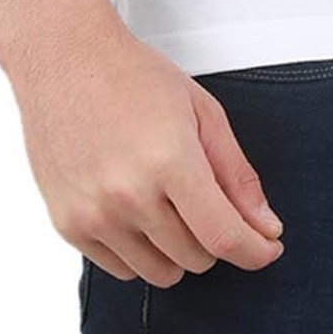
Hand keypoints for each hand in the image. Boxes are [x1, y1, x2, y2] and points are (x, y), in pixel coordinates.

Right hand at [10, 21, 286, 286]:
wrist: (65, 60)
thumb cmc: (134, 77)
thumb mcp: (202, 112)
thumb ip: (237, 174)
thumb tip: (265, 227)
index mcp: (170, 160)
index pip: (223, 236)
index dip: (255, 251)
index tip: (267, 247)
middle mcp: (129, 194)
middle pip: (196, 258)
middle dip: (215, 236)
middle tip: (206, 198)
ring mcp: (94, 214)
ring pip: (161, 273)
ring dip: (178, 249)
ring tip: (169, 202)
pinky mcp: (68, 225)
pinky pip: (122, 270)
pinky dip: (140, 250)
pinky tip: (137, 209)